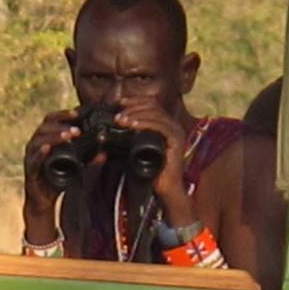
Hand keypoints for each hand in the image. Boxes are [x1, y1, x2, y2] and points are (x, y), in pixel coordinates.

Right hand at [22, 108, 79, 238]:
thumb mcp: (76, 169)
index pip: (53, 120)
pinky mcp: (30, 169)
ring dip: (54, 136)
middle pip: (45, 125)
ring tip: (68, 136)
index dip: (64, 114)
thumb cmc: (58, 180)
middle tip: (77, 129)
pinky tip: (47, 148)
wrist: (44, 200)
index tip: (78, 113)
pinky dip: (40, 152)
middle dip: (62, 125)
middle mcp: (37, 144)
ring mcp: (32, 156)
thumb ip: (88, 161)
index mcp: (47, 139)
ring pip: (39, 139)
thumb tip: (104, 154)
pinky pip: (34, 158)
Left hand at [115, 99, 193, 223]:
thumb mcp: (134, 149)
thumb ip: (127, 136)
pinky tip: (133, 126)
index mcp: (164, 124)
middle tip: (117, 115)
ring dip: (136, 114)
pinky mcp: (177, 140)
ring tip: (121, 120)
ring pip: (155, 114)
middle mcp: (172, 125)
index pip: (150, 104)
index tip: (118, 103)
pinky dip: (145, 123)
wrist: (164, 189)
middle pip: (152, 106)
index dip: (134, 101)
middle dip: (132, 108)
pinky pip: (160, 126)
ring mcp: (176, 131)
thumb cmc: (150, 171)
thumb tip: (111, 126)